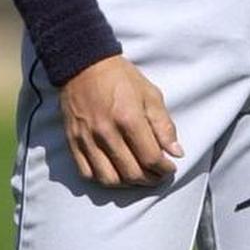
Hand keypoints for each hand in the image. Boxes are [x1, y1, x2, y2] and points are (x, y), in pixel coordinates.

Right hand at [59, 55, 183, 187]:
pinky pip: (87, 173)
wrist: (84, 65)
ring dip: (128, 184)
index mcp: (129, 118)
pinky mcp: (73, 142)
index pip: (150, 157)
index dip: (164, 169)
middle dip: (150, 179)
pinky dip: (103, 179)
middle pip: (131, 172)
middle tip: (157, 175)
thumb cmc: (121, 78)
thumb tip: (176, 152)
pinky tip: (115, 173)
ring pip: (109, 179)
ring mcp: (88, 140)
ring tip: (138, 176)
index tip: (170, 168)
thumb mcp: (150, 94)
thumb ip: (164, 125)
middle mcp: (107, 132)